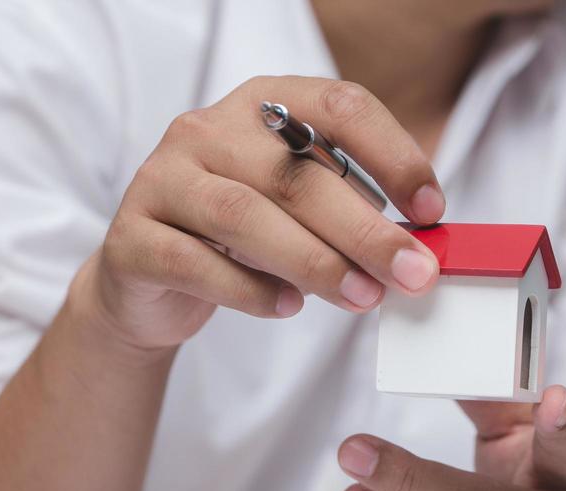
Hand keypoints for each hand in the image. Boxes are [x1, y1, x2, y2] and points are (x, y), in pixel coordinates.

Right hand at [77, 76, 445, 350]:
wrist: (148, 282)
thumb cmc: (243, 242)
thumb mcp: (301, 214)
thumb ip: (351, 214)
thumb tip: (418, 249)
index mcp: (262, 107)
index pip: (338, 106)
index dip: (392, 154)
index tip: (432, 209)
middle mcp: (207, 130)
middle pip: (295, 173)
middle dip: (364, 229)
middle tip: (411, 274)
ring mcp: (163, 180)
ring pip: (244, 215)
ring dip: (313, 261)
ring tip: (362, 298)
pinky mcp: (133, 238)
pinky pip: (195, 263)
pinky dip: (249, 290)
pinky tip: (288, 308)